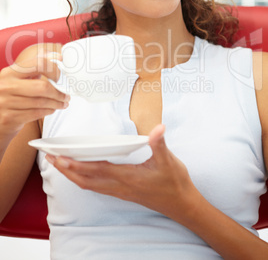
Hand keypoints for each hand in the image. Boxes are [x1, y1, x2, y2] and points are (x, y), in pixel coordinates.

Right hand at [0, 47, 69, 136]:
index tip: (60, 76)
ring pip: (41, 102)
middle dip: (59, 92)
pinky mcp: (9, 118)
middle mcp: (6, 86)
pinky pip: (36, 113)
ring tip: (62, 103)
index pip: (37, 64)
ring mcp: (6, 103)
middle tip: (66, 95)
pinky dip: (48, 111)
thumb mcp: (16, 79)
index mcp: (9, 72)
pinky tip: (51, 109)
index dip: (53, 70)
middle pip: (42, 87)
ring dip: (56, 103)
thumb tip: (56, 56)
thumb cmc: (9, 97)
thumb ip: (33, 69)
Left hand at [46, 124, 195, 222]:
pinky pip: (97, 187)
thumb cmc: (174, 183)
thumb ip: (159, 144)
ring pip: (89, 185)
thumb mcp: (169, 161)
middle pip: (85, 180)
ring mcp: (120, 192)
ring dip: (72, 175)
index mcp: (127, 177)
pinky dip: (84, 180)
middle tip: (50, 158)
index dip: (76, 164)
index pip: (95, 170)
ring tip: (60, 165)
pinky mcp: (123, 193)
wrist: (182, 205)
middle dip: (66, 170)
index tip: (60, 157)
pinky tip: (82, 173)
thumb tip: (158, 127)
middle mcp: (119, 187)